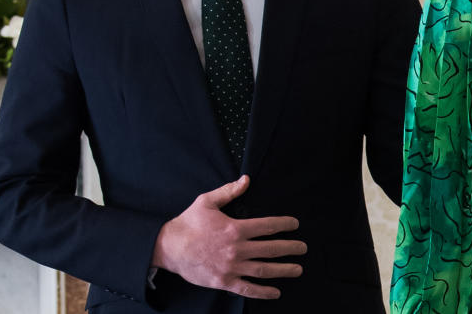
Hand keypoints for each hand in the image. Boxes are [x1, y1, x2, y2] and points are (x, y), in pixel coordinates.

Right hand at [151, 174, 306, 298]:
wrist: (168, 247)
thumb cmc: (188, 223)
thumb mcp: (207, 202)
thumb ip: (229, 191)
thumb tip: (246, 180)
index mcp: (235, 228)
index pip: (267, 226)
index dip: (284, 224)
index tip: (295, 225)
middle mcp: (237, 249)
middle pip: (271, 248)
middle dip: (290, 248)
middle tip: (303, 248)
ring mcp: (231, 267)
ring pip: (263, 269)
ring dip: (283, 270)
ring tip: (297, 269)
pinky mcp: (223, 282)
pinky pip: (247, 289)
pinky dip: (263, 292)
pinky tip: (276, 292)